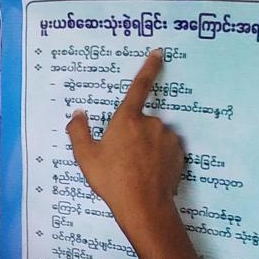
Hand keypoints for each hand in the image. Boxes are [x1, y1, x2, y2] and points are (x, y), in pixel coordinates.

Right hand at [66, 50, 185, 233]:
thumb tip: (78, 114)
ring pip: (154, 136)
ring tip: (134, 169)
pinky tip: (149, 173)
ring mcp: (168, 138)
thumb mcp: (85, 157)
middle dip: (132, 134)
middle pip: (140, 122)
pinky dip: (158, 157)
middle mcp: (151, 123)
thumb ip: (79, 131)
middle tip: (120, 158)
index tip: (159, 52)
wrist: (144, 205)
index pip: (139, 87)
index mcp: (127, 119)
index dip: (149, 68)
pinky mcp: (180, 153)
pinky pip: (166, 149)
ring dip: (146, 146)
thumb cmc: (111, 179)